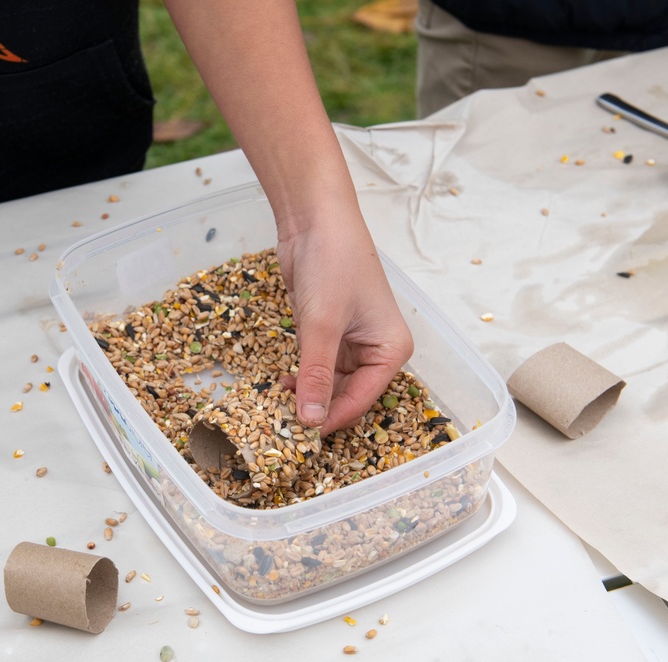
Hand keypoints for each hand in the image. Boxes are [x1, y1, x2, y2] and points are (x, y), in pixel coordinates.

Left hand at [277, 218, 412, 433]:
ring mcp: (351, 341)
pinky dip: (299, 376)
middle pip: (347, 395)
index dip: (332, 419)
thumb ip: (316, 375)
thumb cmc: (333, 263)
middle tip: (282, 424)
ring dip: (305, 393)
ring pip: (329, 383)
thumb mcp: (322, 325)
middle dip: (317, 408)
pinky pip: (315, 366)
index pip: (363, 400)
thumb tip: (311, 421)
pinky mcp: (327, 332)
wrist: (314, 219)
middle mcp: (376, 349)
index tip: (301, 436)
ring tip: (276, 404)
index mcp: (391, 349)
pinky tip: (279, 383)